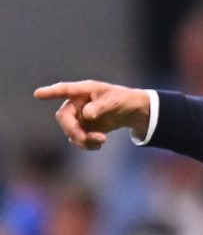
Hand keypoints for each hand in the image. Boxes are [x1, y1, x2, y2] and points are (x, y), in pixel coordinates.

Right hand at [34, 80, 149, 150]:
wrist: (131, 111)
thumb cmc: (123, 100)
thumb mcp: (116, 102)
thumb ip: (101, 107)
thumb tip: (86, 114)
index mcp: (84, 90)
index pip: (65, 90)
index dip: (51, 92)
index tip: (38, 94)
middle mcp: (76, 103)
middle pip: (63, 117)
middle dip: (72, 130)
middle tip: (84, 139)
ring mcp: (78, 116)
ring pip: (70, 131)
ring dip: (82, 140)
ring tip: (102, 140)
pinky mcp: (83, 128)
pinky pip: (78, 139)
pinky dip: (87, 144)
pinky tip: (99, 144)